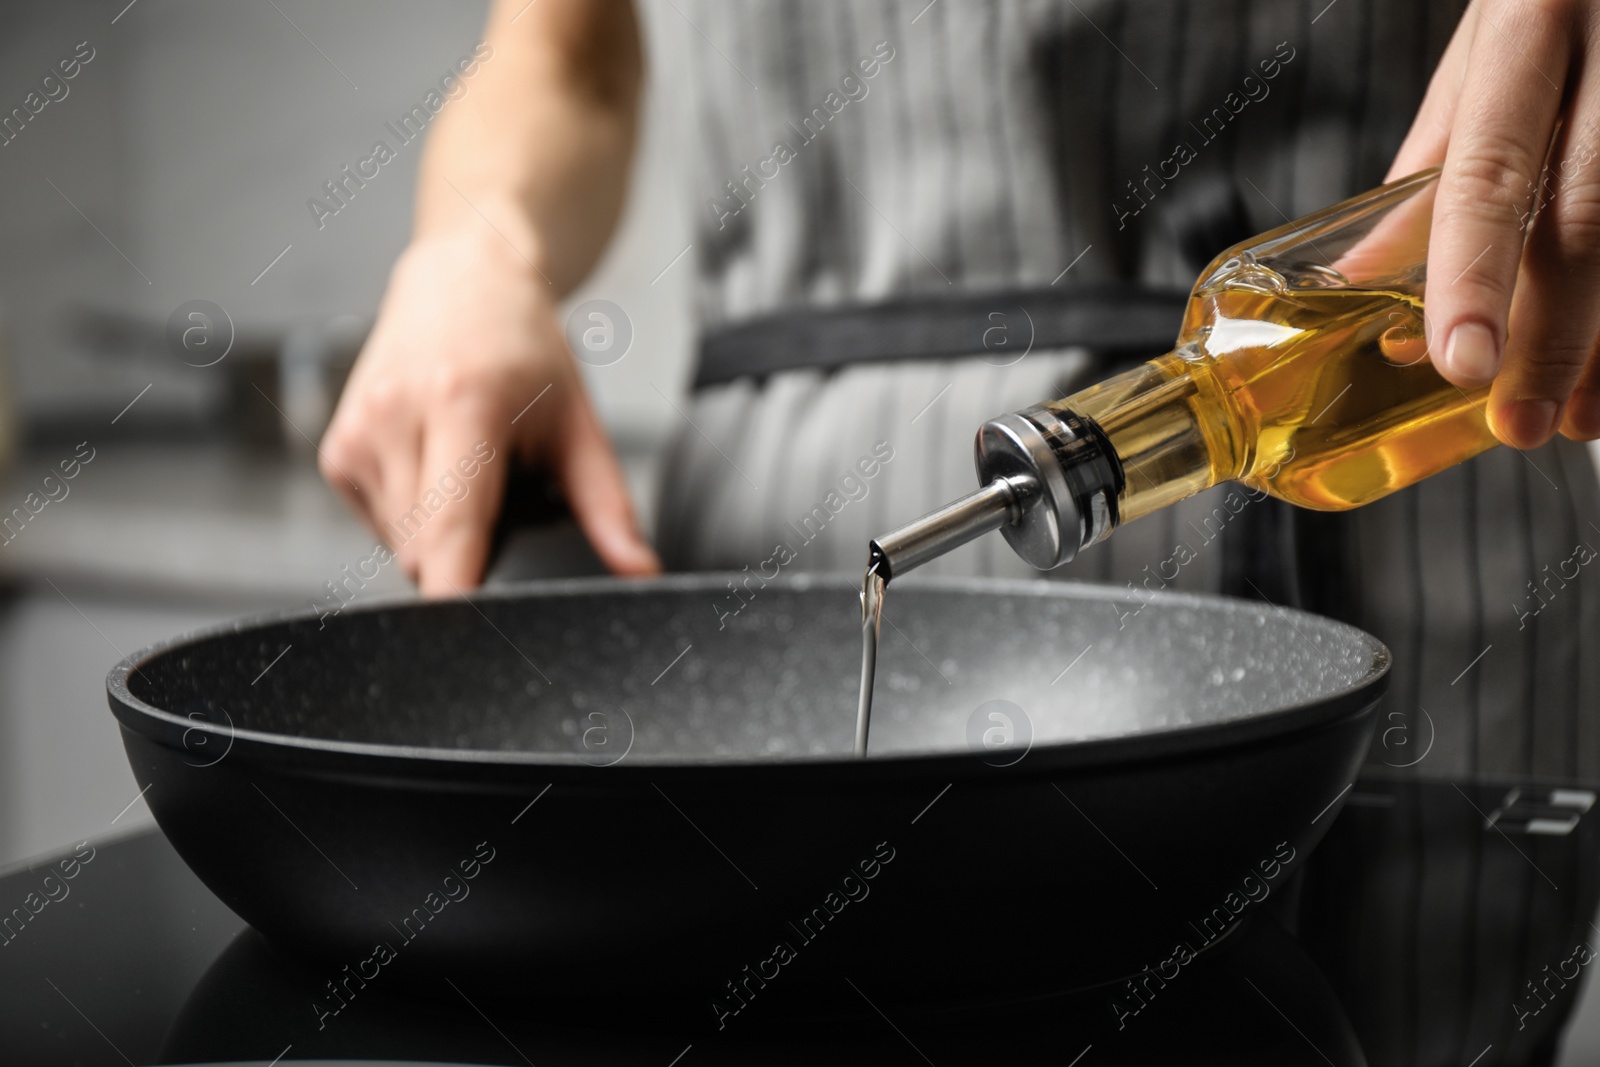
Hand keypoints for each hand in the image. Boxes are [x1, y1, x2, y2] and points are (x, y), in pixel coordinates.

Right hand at [319, 221, 660, 595]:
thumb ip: (609, 506)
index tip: (472, 631)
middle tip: (504, 502)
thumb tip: (638, 571)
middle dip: (470, 557)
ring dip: (441, 538)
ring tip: (470, 473)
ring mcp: (355, 434)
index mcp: (459, 403)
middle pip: (427, 554)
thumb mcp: (580, 423)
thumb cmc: (524, 349)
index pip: (449, 528)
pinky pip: (380, 525)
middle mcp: (394, 417)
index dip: (458, 591)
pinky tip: (436, 470)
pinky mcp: (334, 452)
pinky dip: (414, 518)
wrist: (461, 283)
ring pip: (400, 547)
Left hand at [1389, 0, 1599, 448]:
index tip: (1459, 363)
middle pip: (1589, 219)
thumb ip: (1438, 158)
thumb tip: (1365, 276)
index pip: (1492, 168)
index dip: (1473, 276)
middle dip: (1555, 338)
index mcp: (1534, 23)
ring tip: (1587, 415)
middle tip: (1524, 423)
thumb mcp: (1492, 50)